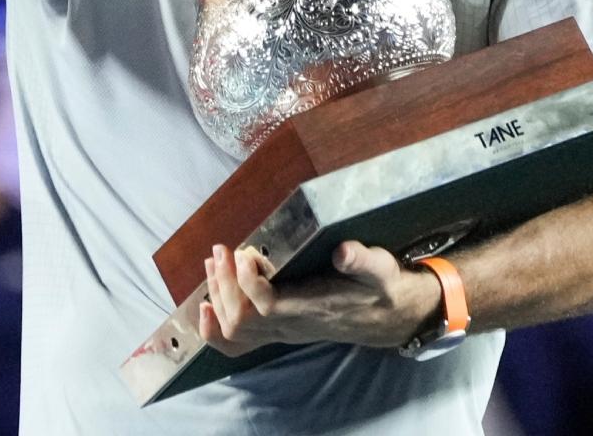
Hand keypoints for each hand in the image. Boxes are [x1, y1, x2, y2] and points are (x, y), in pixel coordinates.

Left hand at [197, 241, 442, 356]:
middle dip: (224, 284)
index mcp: (313, 309)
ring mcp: (282, 332)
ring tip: (214, 262)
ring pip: (235, 331)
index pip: (268, 307)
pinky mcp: (278, 330)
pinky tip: (205, 306)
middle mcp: (292, 326)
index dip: (248, 283)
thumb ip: (362, 260)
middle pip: (242, 320)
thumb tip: (344, 252)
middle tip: (222, 250)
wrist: (387, 316)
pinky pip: (238, 342)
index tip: (246, 252)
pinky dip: (214, 328)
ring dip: (217, 296)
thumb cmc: (381, 287)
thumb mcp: (380, 268)